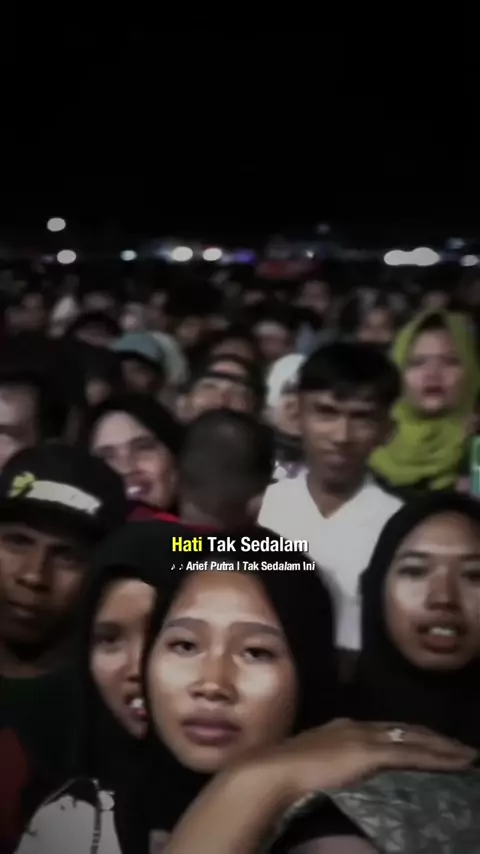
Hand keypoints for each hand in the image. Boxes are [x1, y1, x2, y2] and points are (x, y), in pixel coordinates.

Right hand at [267, 718, 476, 802]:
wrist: (275, 769)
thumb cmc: (285, 770)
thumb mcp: (311, 760)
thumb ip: (328, 759)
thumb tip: (335, 768)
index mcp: (344, 727)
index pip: (387, 730)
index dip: (411, 735)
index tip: (430, 741)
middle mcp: (359, 726)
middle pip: (406, 730)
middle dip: (434, 738)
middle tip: (459, 748)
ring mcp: (367, 738)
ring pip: (416, 740)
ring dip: (444, 747)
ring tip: (466, 754)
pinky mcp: (372, 753)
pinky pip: (414, 755)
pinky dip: (440, 757)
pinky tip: (457, 762)